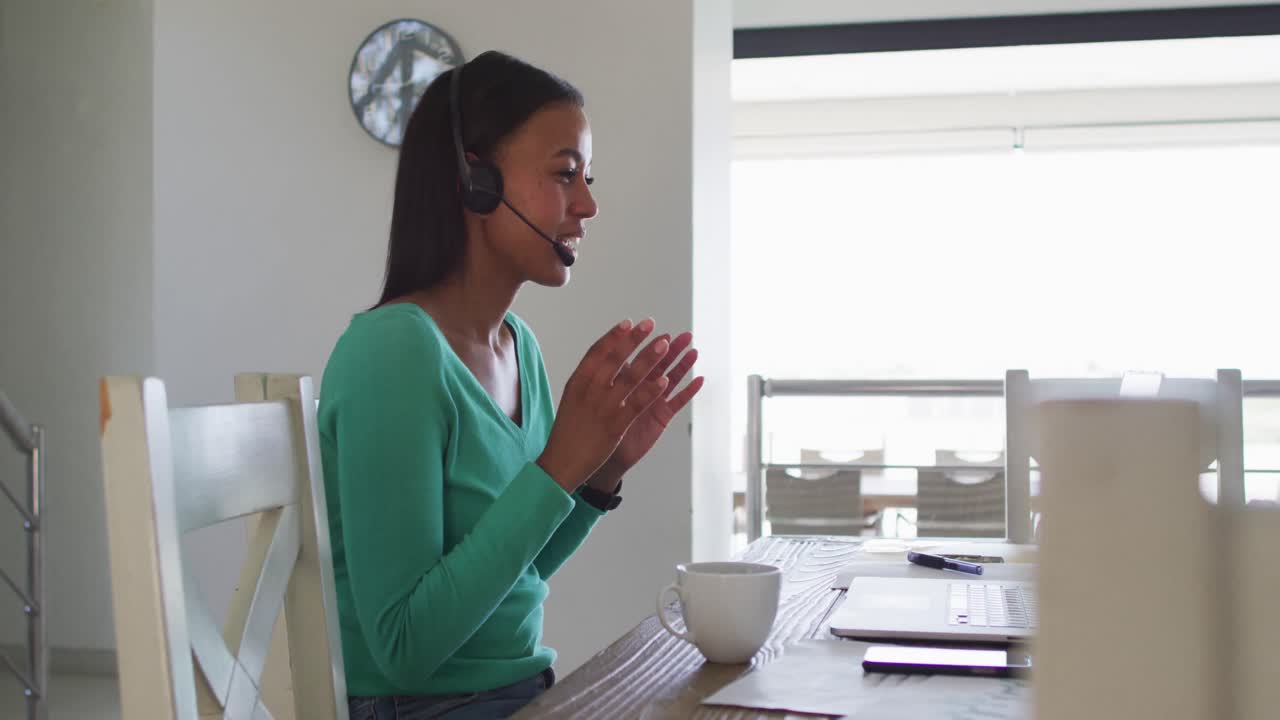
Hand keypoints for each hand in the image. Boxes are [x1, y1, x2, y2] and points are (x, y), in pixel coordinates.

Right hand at [537, 318, 672, 491]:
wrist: (560, 463)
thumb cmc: (567, 431)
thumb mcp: (572, 399)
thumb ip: (587, 380)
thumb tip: (601, 360)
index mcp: (577, 382)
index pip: (597, 352)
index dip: (614, 336)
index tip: (629, 322)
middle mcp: (589, 391)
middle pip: (616, 359)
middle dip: (635, 339)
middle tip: (651, 323)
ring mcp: (603, 408)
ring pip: (630, 378)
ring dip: (649, 358)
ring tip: (665, 343)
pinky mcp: (615, 426)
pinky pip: (637, 405)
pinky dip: (651, 391)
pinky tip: (665, 381)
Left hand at [595, 332, 702, 485]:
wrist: (599, 454)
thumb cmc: (595, 425)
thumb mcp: (598, 396)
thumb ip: (610, 376)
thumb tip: (613, 352)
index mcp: (625, 380)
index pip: (638, 357)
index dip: (647, 343)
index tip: (655, 328)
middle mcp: (640, 388)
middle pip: (658, 364)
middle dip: (671, 349)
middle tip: (684, 336)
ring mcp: (652, 401)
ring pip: (670, 379)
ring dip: (682, 365)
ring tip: (693, 351)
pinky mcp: (661, 417)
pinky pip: (677, 402)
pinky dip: (688, 391)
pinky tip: (699, 380)